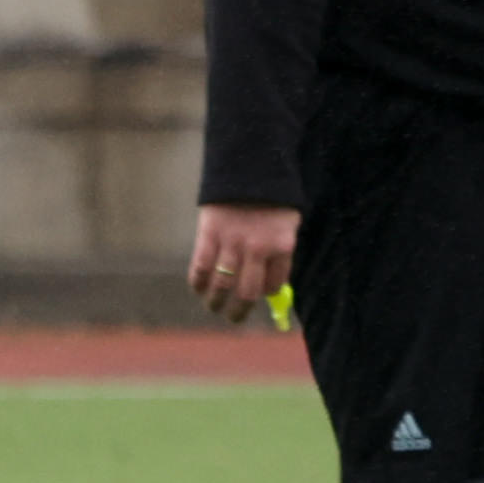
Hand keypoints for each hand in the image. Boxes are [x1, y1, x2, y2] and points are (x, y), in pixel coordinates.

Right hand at [187, 202, 298, 325]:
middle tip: (234, 317)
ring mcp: (232, 242)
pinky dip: (198, 283)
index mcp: (283, 245)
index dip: (265, 293)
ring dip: (216, 302)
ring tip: (214, 307)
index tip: (258, 295)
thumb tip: (268, 287)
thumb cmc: (270, 199)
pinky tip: (199, 288)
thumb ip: (277, 253)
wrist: (248, 165)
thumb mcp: (285, 223)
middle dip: (239, 311)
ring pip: (222, 285)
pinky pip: (201, 268)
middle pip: (248, 293)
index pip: (274, 285)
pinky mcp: (210, 235)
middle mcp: (258, 248)